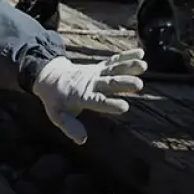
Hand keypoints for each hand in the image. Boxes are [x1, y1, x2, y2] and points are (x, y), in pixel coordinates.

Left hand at [32, 49, 146, 144]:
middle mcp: (90, 84)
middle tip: (138, 85)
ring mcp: (96, 74)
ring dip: (128, 67)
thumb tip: (82, 140)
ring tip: (143, 65)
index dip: (109, 104)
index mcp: (80, 97)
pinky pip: (114, 61)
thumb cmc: (56, 100)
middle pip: (109, 83)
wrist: (50, 77)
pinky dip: (126, 56)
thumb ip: (70, 126)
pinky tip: (141, 53)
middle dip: (123, 83)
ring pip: (114, 70)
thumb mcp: (57, 115)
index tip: (124, 107)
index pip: (96, 101)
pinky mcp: (99, 68)